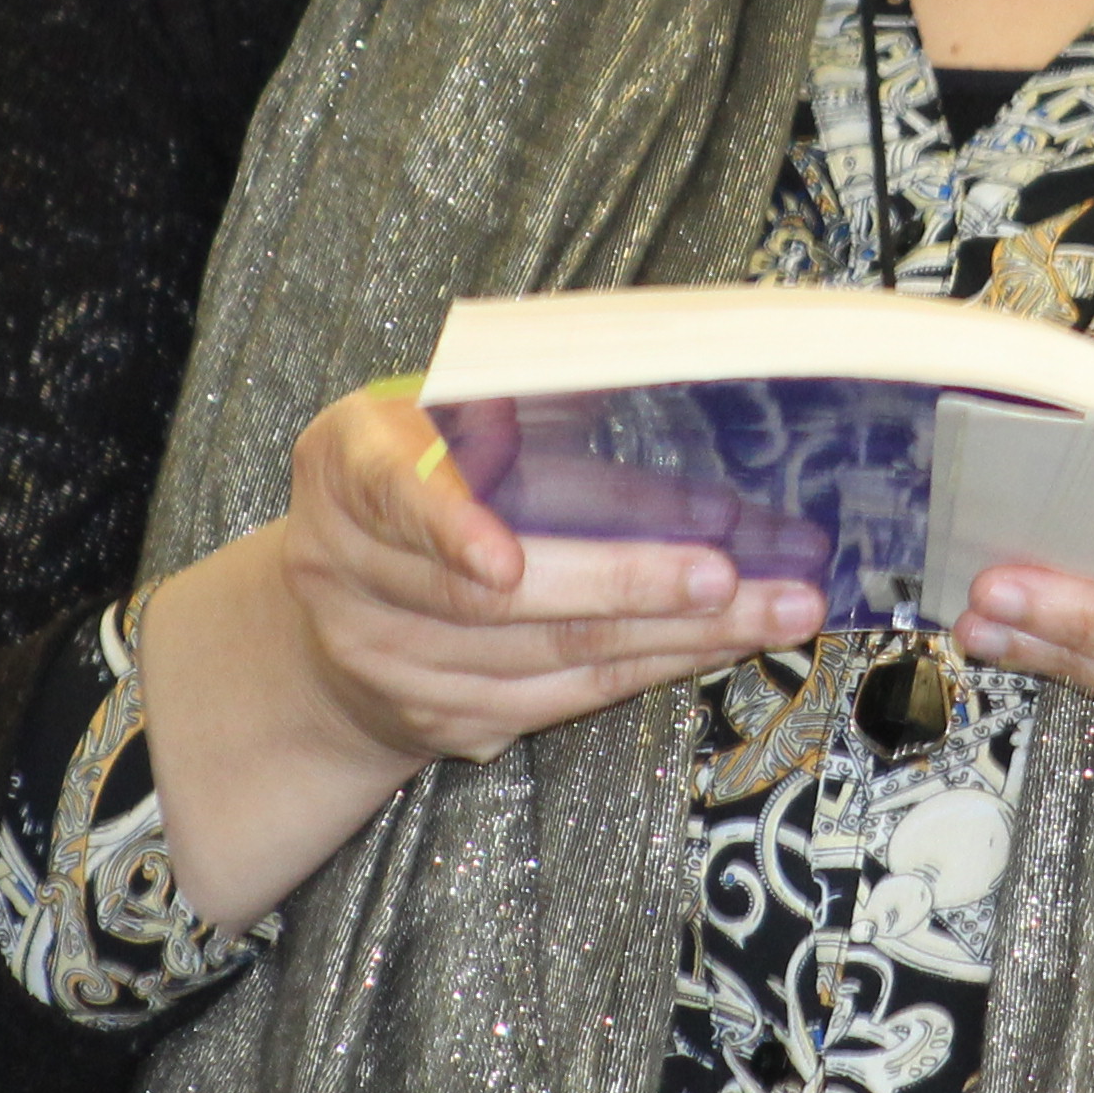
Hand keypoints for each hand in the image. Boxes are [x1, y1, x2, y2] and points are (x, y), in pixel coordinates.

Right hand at [142, 386, 820, 929]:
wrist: (324, 622)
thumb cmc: (406, 482)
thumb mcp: (421, 415)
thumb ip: (491, 398)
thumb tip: (624, 370)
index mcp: (345, 470)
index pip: (393, 496)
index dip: (448, 528)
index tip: (504, 562)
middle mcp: (350, 576)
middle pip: (498, 601)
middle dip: (626, 586)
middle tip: (722, 574)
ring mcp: (395, 664)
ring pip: (550, 658)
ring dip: (673, 636)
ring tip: (769, 607)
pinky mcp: (447, 722)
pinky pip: (565, 699)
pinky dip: (653, 668)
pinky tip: (720, 642)